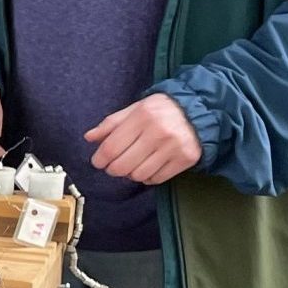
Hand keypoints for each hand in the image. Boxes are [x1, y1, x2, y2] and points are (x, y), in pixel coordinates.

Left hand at [86, 94, 202, 184]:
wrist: (198, 111)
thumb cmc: (161, 110)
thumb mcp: (135, 109)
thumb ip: (111, 123)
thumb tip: (89, 137)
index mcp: (143, 116)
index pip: (112, 147)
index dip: (100, 159)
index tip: (98, 162)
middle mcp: (159, 132)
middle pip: (123, 165)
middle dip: (113, 169)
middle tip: (114, 166)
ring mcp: (174, 147)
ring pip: (138, 175)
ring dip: (131, 174)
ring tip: (133, 164)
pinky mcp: (186, 159)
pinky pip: (156, 179)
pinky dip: (148, 177)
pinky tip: (148, 167)